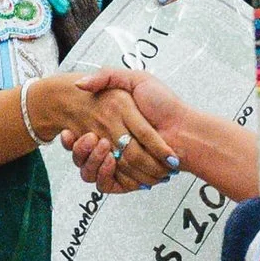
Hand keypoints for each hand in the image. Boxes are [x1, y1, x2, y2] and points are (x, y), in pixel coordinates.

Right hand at [67, 69, 187, 192]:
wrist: (186, 129)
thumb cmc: (163, 103)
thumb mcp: (135, 79)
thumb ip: (107, 76)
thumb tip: (80, 85)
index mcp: (112, 124)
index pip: (85, 135)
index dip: (75, 138)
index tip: (73, 132)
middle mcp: (113, 144)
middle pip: (85, 154)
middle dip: (82, 149)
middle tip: (91, 138)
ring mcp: (118, 163)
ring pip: (90, 170)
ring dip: (91, 160)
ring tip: (103, 145)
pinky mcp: (125, 179)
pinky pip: (106, 184)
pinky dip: (104, 174)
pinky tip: (111, 161)